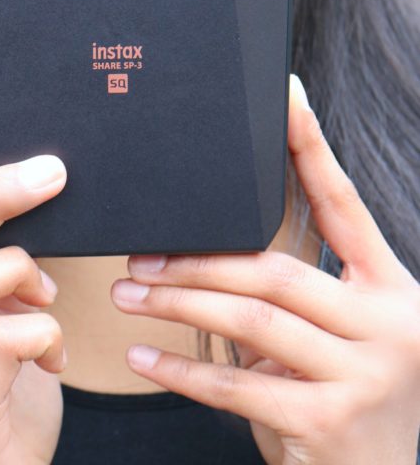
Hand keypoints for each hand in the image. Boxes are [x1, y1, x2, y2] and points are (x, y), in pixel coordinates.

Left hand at [111, 75, 419, 464]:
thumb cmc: (352, 400)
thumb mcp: (339, 337)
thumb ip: (294, 297)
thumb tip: (210, 249)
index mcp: (390, 286)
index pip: (344, 205)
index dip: (311, 149)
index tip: (285, 98)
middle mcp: (387, 322)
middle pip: (275, 269)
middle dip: (199, 259)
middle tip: (142, 252)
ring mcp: (362, 374)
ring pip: (251, 320)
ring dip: (179, 302)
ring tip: (128, 292)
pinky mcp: (327, 422)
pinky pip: (238, 386)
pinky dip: (181, 370)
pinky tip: (142, 358)